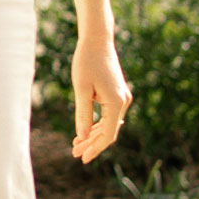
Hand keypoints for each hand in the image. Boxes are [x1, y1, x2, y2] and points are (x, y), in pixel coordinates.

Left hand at [71, 37, 131, 162]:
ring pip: (108, 124)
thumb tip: (82, 137)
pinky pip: (109, 115)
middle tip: (75, 154)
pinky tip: (86, 132)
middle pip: (108, 131)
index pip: (107, 134)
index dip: (94, 148)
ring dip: (93, 135)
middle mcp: (124, 102)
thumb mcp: (81, 87)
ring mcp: (123, 98)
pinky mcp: (118, 94)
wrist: (98, 40)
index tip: (82, 158)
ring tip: (76, 145)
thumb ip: (82, 113)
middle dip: (92, 144)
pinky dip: (97, 124)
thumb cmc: (86, 61)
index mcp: (116, 103)